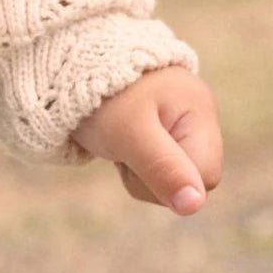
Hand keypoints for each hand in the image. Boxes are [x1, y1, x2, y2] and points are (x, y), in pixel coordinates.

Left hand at [69, 67, 222, 215]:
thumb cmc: (101, 96)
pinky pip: (155, 169)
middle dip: (151, 175)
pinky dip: (133, 162)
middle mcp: (197, 117)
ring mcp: (180, 124)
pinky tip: (120, 141)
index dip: (169, 180)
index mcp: (200, 110)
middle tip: (123, 145)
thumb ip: (163, 169)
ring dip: (139, 170)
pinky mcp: (161, 132)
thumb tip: (194, 206)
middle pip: (189, 181)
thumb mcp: (128, 133)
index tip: (136, 154)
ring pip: (170, 180)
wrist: (67, 66)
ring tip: (118, 139)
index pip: (206, 177)